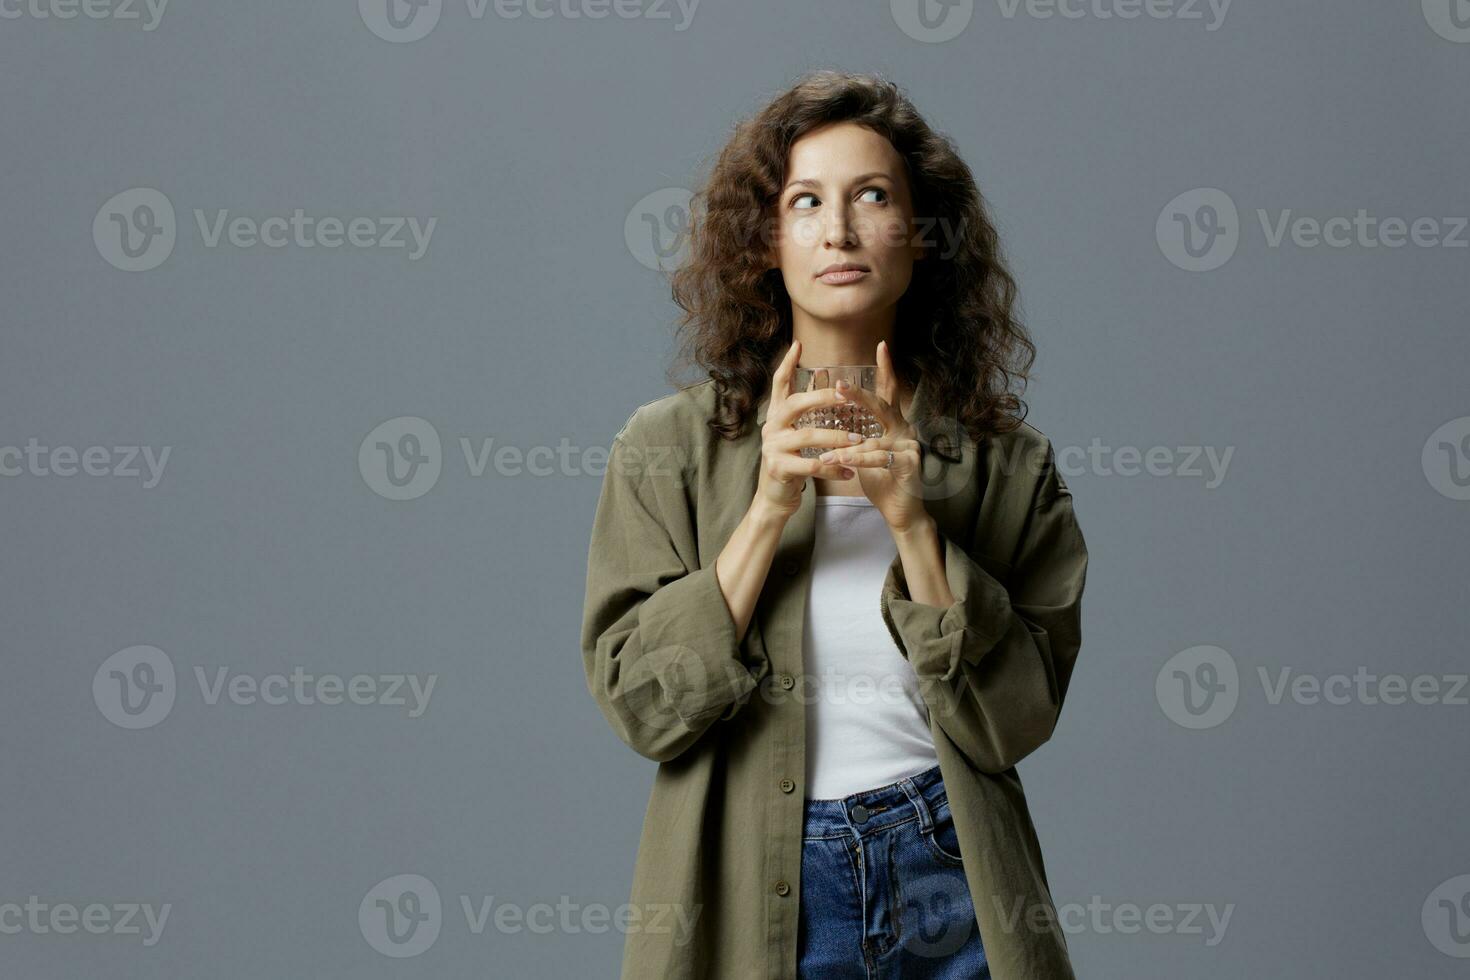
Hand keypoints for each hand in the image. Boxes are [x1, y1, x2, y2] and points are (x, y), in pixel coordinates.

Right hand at [754, 339, 871, 521]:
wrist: (775, 498)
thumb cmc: (791, 463)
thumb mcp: (794, 434)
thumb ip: (804, 413)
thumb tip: (818, 377)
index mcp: (776, 416)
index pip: (779, 384)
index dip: (787, 364)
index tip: (798, 344)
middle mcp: (771, 427)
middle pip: (795, 404)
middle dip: (822, 397)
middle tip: (846, 395)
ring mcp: (772, 448)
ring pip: (808, 436)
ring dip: (836, 438)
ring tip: (858, 441)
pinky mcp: (779, 469)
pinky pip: (811, 465)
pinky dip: (833, 468)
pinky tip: (849, 472)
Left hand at [815, 340, 931, 533]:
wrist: (902, 510)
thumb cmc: (882, 480)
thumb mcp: (864, 451)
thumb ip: (856, 432)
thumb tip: (835, 413)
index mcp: (894, 424)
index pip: (889, 391)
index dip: (886, 368)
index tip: (881, 345)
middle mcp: (904, 430)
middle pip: (882, 406)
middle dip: (859, 395)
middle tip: (840, 385)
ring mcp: (909, 446)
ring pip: (875, 439)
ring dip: (847, 445)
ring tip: (824, 450)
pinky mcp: (910, 465)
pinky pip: (880, 459)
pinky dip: (859, 460)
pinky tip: (842, 461)